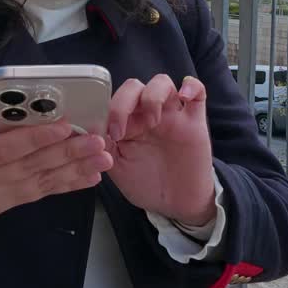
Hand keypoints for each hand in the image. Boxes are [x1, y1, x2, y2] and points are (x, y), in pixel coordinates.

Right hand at [0, 97, 113, 283]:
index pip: (4, 149)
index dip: (36, 138)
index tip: (64, 125)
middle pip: (31, 166)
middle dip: (68, 152)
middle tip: (98, 140)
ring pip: (41, 181)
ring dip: (75, 169)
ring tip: (103, 158)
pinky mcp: (8, 205)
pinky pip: (41, 194)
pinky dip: (67, 185)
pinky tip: (89, 177)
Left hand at [105, 74, 215, 225]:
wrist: (175, 204)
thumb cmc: (146, 184)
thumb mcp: (118, 168)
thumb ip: (104, 148)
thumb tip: (89, 130)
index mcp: (126, 123)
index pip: (112, 101)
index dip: (104, 111)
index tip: (104, 133)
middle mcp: (147, 115)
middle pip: (134, 87)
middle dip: (123, 102)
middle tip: (121, 130)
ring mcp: (171, 116)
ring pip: (162, 83)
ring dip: (152, 95)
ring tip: (152, 120)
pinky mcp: (195, 121)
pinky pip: (198, 92)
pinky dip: (192, 86)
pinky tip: (184, 95)